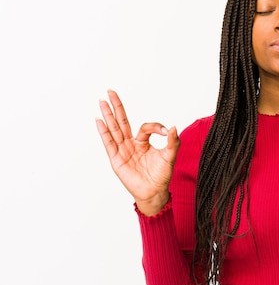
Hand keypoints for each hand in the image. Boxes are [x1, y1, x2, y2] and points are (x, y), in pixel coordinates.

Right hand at [95, 90, 179, 215]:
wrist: (155, 192)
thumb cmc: (162, 175)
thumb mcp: (170, 156)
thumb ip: (173, 142)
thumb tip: (173, 127)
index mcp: (142, 142)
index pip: (144, 127)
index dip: (155, 127)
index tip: (166, 132)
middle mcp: (130, 144)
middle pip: (121, 122)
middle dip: (116, 107)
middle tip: (110, 91)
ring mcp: (122, 151)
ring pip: (114, 129)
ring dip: (108, 115)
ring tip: (102, 101)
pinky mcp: (116, 160)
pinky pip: (109, 143)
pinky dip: (104, 132)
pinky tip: (99, 120)